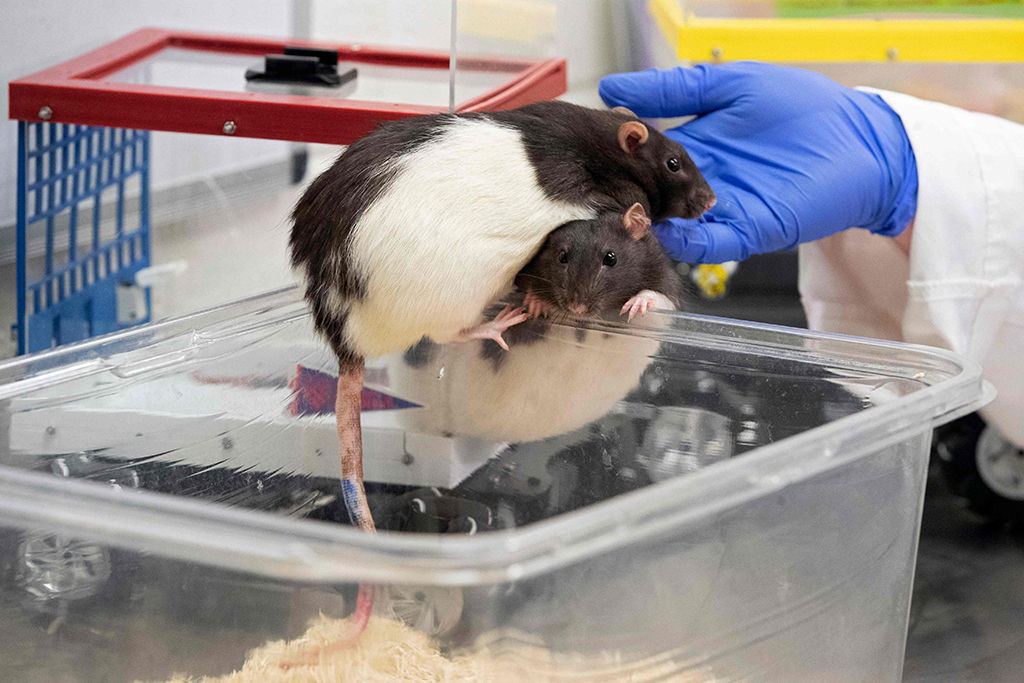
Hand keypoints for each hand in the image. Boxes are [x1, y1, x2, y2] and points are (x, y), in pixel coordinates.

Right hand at [599, 62, 917, 262]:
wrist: (860, 136)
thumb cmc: (801, 106)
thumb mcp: (729, 84)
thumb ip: (675, 90)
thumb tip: (612, 86)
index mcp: (691, 145)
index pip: (641, 155)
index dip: (616, 155)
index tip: (587, 151)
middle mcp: (699, 181)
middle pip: (650, 194)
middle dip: (624, 196)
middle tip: (592, 195)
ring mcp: (722, 210)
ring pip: (673, 225)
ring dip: (650, 226)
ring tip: (622, 220)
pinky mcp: (748, 231)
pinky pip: (710, 243)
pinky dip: (689, 242)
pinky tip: (669, 233)